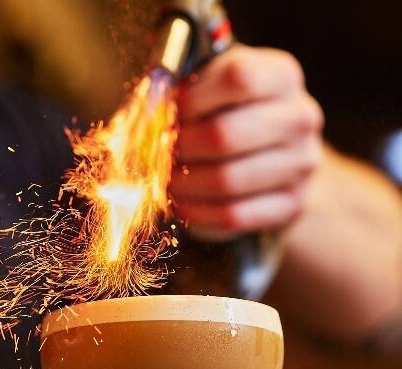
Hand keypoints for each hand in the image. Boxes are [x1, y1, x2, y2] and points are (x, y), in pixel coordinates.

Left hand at [170, 45, 323, 236]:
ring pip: (226, 179)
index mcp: (280, 75)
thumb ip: (180, 93)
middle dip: (178, 148)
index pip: (238, 78)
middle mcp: (299, 116)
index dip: (191, 98)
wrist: (271, 153)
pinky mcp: (292, 204)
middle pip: (225, 135)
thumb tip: (145, 116)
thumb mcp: (209, 87)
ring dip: (182, 183)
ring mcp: (301, 163)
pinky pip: (233, 215)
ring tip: (162, 179)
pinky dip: (196, 211)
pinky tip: (179, 203)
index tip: (167, 112)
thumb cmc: (226, 111)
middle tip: (154, 154)